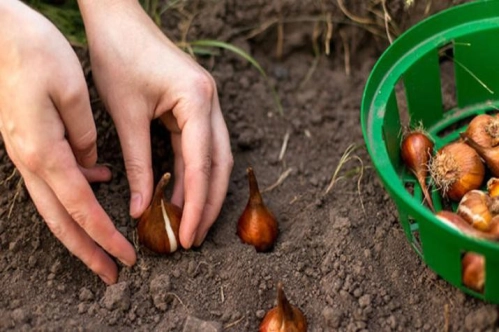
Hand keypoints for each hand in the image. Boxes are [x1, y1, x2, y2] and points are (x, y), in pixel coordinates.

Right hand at [0, 0, 135, 283]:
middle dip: (88, 251)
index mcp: (44, 151)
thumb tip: (93, 166)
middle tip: (112, 273)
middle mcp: (30, 160)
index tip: (126, 256)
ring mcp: (24, 153)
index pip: (81, 207)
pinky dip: (73, 197)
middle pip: (62, 220)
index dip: (104, 236)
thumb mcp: (69, 91)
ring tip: (103, 249)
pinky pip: (52, 180)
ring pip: (54, 206)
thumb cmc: (31, 52)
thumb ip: (84, 136)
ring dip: (79, 231)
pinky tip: (94, 189)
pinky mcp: (26, 143)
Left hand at [78, 0, 232, 247]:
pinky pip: (199, 146)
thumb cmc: (119, 56)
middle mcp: (211, 102)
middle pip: (220, 163)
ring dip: (203, 190)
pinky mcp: (195, 106)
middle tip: (195, 237)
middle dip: (209, 202)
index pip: (203, 163)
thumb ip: (139, 164)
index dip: (197, 203)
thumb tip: (142, 208)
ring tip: (190, 222)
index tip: (189, 234)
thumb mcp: (126, 115)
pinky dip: (192, 173)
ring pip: (214, 157)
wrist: (118, 19)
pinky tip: (183, 194)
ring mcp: (207, 104)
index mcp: (198, 100)